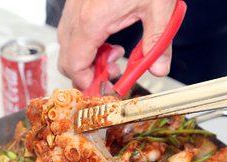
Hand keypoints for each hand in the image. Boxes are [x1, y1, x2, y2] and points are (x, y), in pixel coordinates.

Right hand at [57, 0, 175, 91]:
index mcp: (93, 21)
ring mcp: (74, 7)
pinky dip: (88, 43)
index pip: (75, 65)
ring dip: (89, 59)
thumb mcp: (160, 10)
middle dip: (88, 73)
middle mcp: (77, 15)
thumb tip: (159, 69)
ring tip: (117, 55)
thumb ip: (158, 43)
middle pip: (67, 60)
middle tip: (114, 74)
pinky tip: (111, 39)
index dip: (87, 83)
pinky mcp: (78, 3)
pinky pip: (73, 31)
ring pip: (68, 46)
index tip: (105, 89)